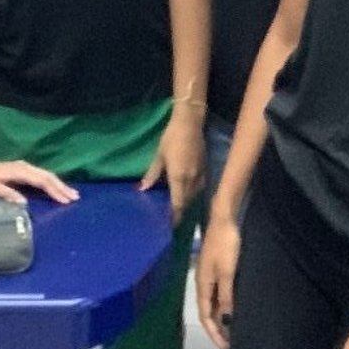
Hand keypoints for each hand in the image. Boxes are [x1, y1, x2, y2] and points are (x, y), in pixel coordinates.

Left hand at [0, 157, 78, 204]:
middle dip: (62, 187)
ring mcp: (24, 168)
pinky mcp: (22, 170)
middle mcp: (24, 167)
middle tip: (75, 197)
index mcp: (19, 172)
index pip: (42, 181)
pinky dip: (51, 182)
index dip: (55, 191)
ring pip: (46, 175)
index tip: (65, 201)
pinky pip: (41, 176)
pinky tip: (56, 187)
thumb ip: (6, 194)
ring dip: (59, 184)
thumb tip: (23, 202)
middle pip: (48, 176)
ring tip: (71, 193)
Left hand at [138, 108, 203, 222]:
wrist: (190, 122)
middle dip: (179, 209)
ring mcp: (201, 174)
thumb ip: (152, 174)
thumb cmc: (171, 138)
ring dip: (185, 200)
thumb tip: (143, 189)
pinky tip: (184, 189)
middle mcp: (192, 180)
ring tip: (175, 203)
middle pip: (186, 202)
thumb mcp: (159, 156)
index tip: (168, 225)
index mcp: (179, 178)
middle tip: (168, 214)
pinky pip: (199, 186)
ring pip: (193, 195)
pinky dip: (191, 191)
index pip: (178, 204)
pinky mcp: (205, 168)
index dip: (174, 216)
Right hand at [193, 215, 238, 348]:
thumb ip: (226, 296)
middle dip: (217, 328)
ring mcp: (209, 274)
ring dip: (221, 317)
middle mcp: (202, 282)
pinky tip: (233, 307)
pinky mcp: (217, 267)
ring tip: (233, 330)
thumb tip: (225, 320)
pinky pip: (219, 293)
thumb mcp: (227, 272)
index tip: (225, 348)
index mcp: (202, 284)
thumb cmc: (226, 244)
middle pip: (207, 311)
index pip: (205, 316)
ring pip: (213, 302)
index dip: (214, 333)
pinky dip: (225, 304)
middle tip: (230, 343)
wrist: (224, 217)